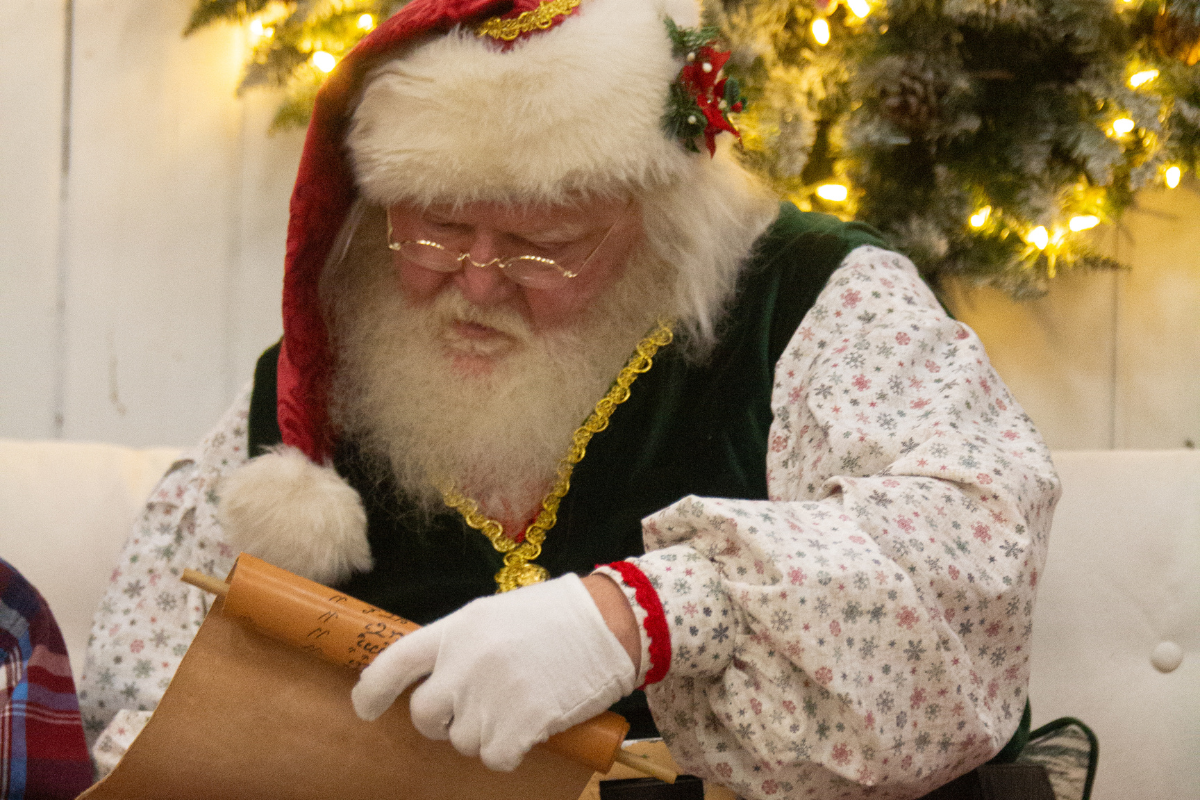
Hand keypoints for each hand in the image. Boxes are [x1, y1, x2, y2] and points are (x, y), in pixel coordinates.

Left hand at [351, 573, 636, 770]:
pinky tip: (527, 732)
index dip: (371, 689)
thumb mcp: (497, 614)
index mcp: (458, 628)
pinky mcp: (522, 723)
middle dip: (440, 723)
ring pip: (464, 741)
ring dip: (484, 735)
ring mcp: (493, 694)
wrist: (611, 621)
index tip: (365, 707)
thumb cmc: (556, 616)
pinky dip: (508, 753)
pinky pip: (495, 757)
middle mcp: (467, 662)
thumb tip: (434, 678)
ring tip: (515, 709)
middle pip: (424, 715)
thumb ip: (461, 644)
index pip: (394, 662)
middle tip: (466, 714)